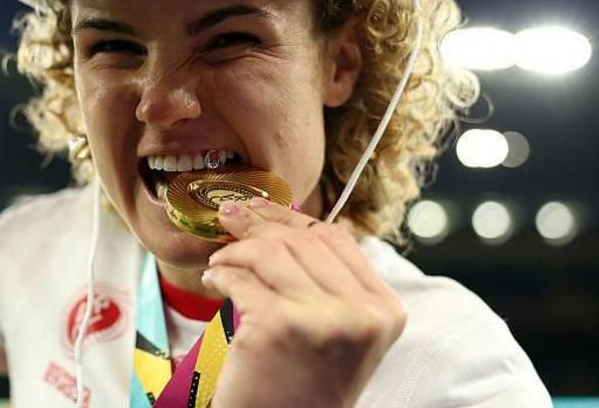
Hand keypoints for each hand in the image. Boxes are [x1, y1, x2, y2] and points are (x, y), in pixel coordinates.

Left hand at [202, 198, 405, 407]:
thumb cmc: (303, 387)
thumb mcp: (338, 333)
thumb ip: (327, 282)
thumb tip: (282, 219)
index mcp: (384, 309)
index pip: (337, 238)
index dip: (292, 219)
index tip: (260, 210)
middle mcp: (361, 313)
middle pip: (302, 240)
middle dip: (257, 225)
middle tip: (228, 219)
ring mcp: (322, 319)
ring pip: (269, 251)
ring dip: (235, 251)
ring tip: (220, 264)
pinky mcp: (279, 326)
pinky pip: (240, 278)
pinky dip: (220, 275)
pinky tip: (214, 282)